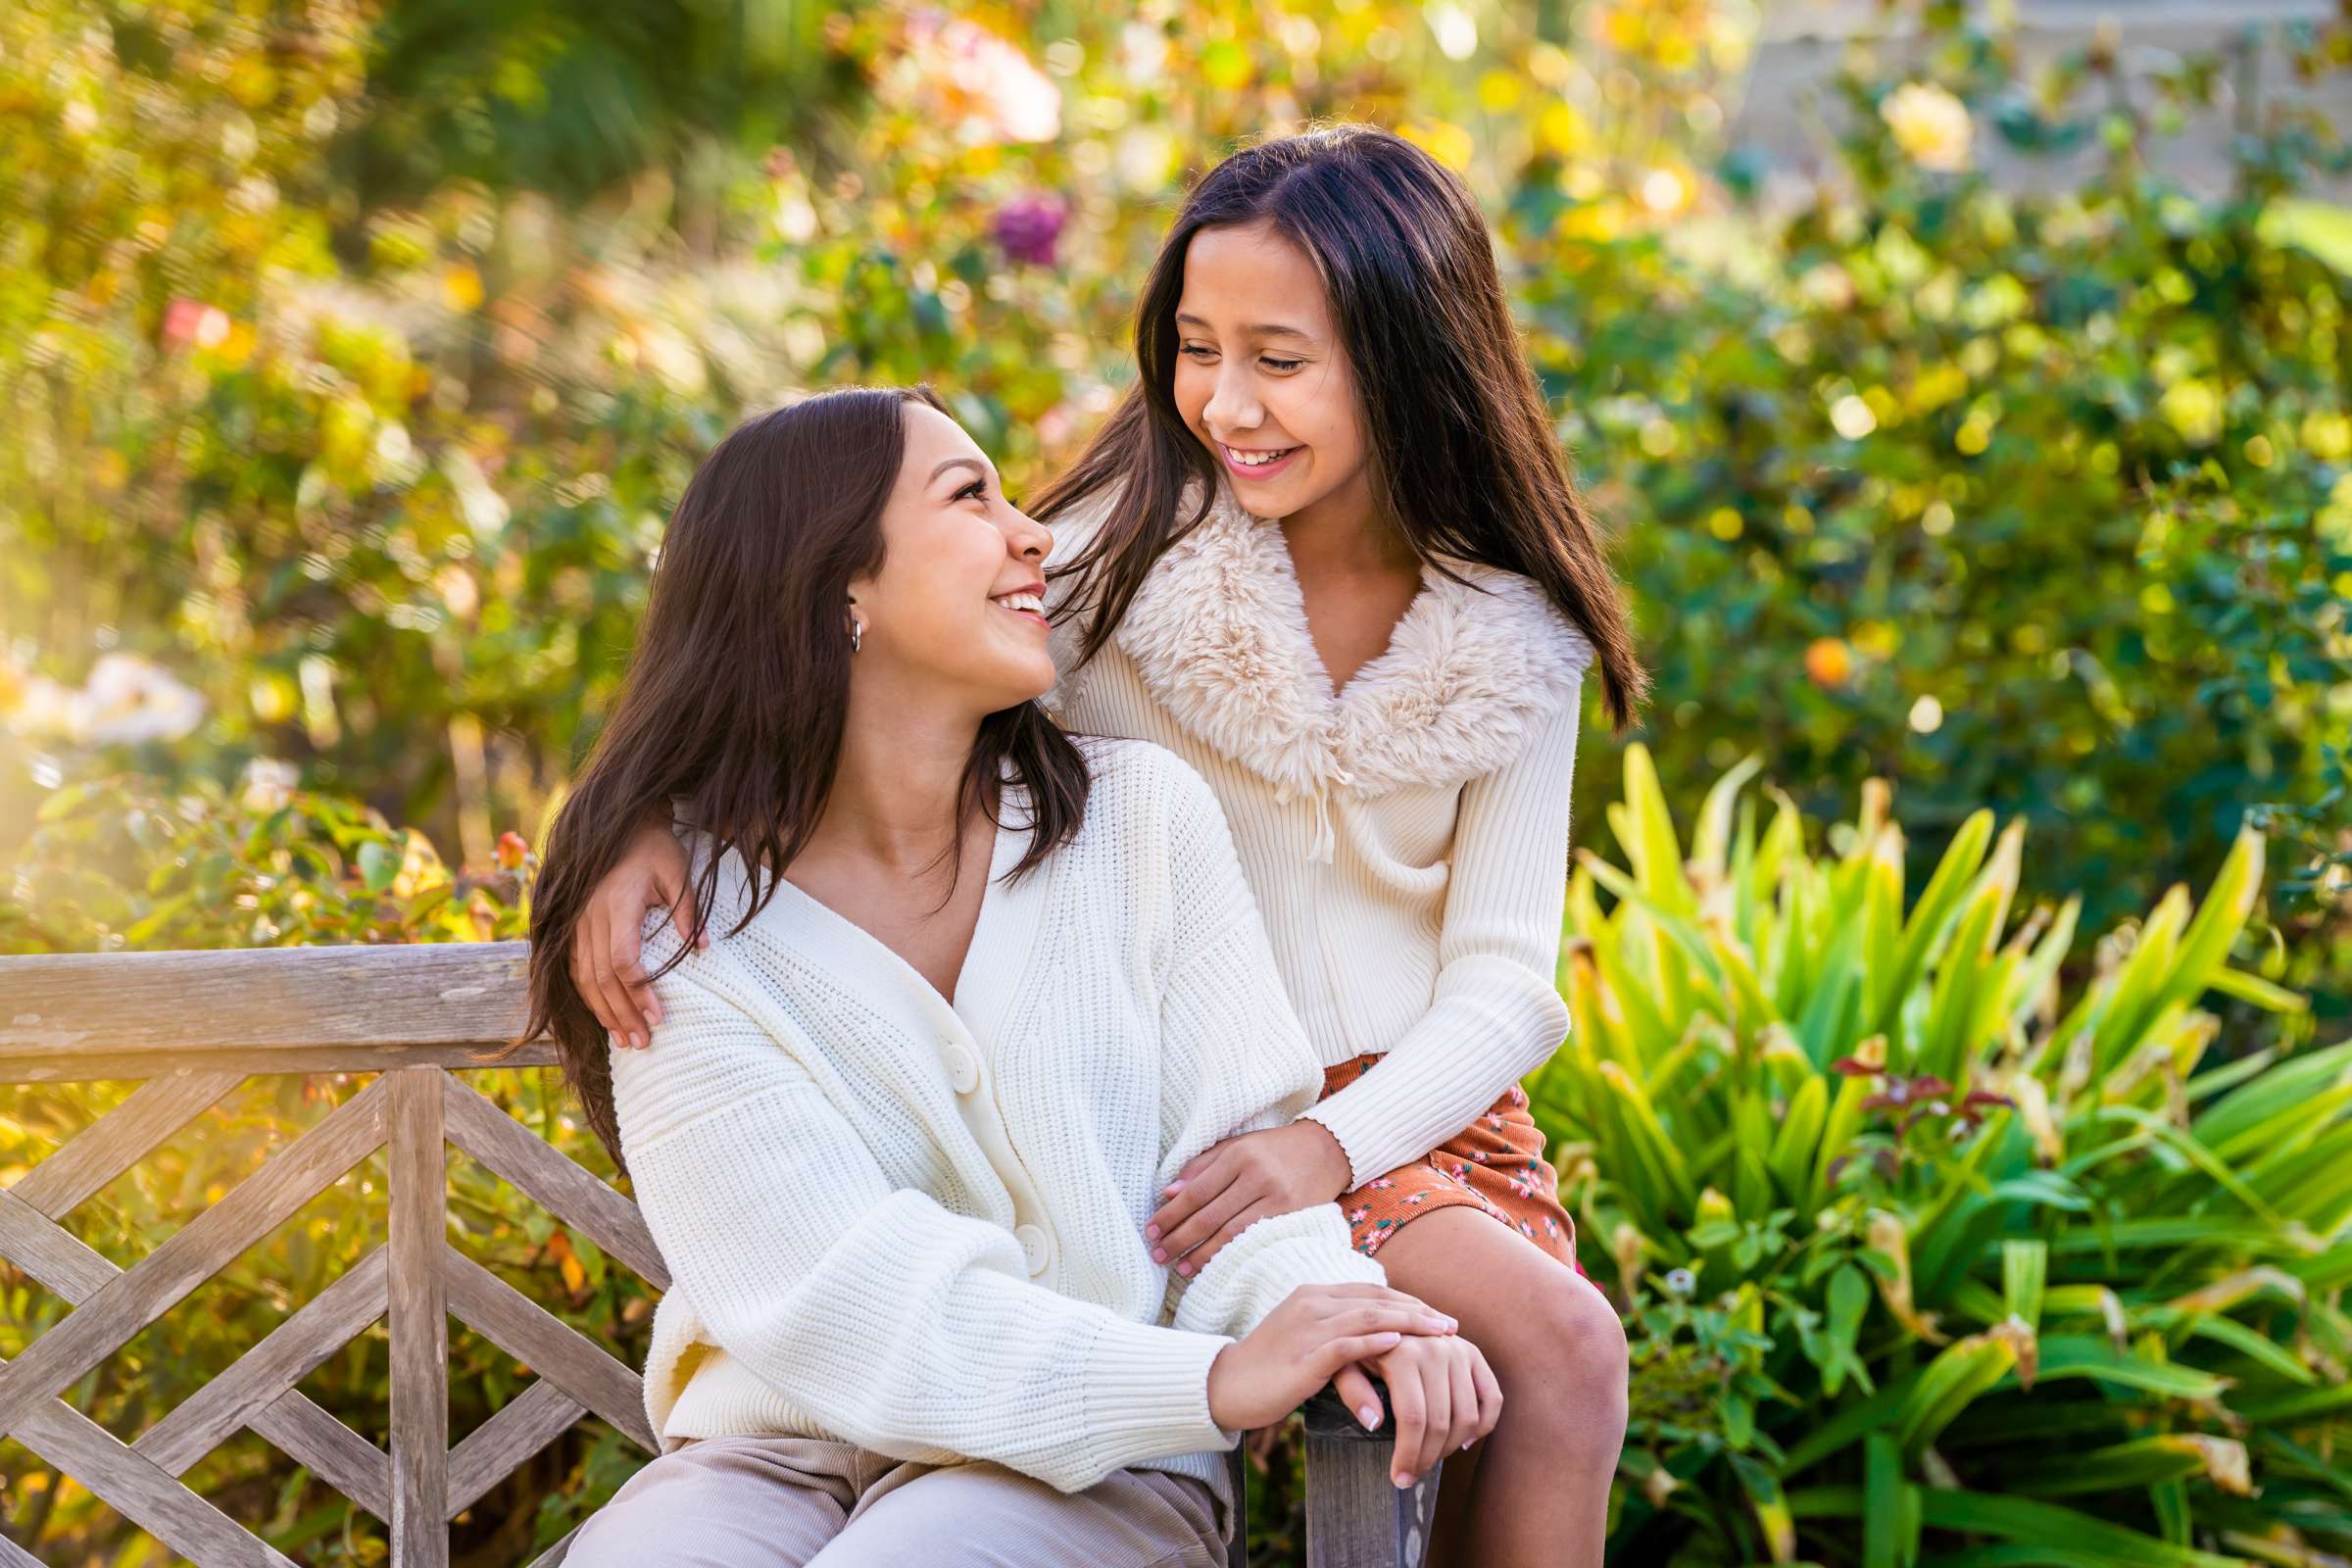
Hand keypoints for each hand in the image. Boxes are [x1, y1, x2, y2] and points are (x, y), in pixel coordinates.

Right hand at [570, 808, 701, 1048]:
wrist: (621, 824)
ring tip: (625, 1040)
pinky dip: (588, 995)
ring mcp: (578, 922)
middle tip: (643, 1042)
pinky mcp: (573, 925)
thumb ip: (689, 911)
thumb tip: (704, 949)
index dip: (639, 992)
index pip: (623, 960)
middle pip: (601, 977)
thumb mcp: (679, 873)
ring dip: (603, 1011)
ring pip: (584, 977)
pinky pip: (576, 967)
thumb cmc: (655, 848)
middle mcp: (591, 916)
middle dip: (622, 1014)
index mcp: (618, 904)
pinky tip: (603, 1015)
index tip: (659, 1016)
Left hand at [1148, 1121, 1352, 1276]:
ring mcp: (1276, 1197)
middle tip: (1157, 1254)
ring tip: (1179, 1267)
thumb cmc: (1274, 1148)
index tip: (1151, 1229)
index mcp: (1238, 1155)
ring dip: (1200, 1253)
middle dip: (1179, 1237)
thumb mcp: (1237, 1146)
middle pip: (1209, 1214)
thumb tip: (1168, 1191)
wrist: (1327, 1150)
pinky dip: (1229, 1253)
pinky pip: (1252, 1238)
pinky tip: (1212, 1264)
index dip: (1170, 1213)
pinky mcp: (1291, 1215)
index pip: (1196, 1191)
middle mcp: (1256, 1175)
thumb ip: (1202, 1166)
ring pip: (1229, 1232)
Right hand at [1205, 1283, 1458, 1433]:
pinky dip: (1375, 1341)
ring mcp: (1306, 1327)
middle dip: (1419, 1311)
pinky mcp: (1302, 1355)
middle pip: (1377, 1300)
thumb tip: (1377, 1342)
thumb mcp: (1305, 1340)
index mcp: (1313, 1294)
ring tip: (1441, 1334)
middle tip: (1452, 1324)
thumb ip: (1336, 1333)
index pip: (1371, 1291)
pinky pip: (1345, 1344)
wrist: (1224, 1385)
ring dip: (1411, 1324)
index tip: (1438, 1316)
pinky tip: (1400, 1343)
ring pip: (1368, 1317)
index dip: (1408, 1302)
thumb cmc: (1267, 1368)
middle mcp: (1312, 1302)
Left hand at [1359, 1333, 1503, 1488]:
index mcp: (1402, 1353)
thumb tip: (1375, 1423)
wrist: (1382, 1320)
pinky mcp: (1473, 1354)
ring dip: (1451, 1447)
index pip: (1413, 1418)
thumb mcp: (1343, 1365)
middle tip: (1412, 1475)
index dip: (1408, 1454)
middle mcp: (1435, 1349)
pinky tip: (1463, 1442)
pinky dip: (1483, 1425)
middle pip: (1441, 1422)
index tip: (1398, 1478)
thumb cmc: (1358, 1349)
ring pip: (1467, 1416)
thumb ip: (1353, 1392)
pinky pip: (1492, 1398)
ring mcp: (1459, 1350)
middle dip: (1427, 1458)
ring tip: (1431, 1458)